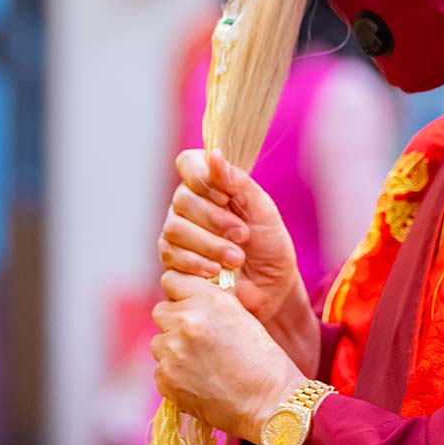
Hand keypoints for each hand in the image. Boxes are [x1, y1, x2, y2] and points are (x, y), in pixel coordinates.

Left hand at [152, 272, 304, 442]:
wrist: (268, 401)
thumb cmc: (262, 358)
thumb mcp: (240, 315)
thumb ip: (210, 301)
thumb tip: (187, 295)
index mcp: (206, 300)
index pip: (171, 280)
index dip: (180, 293)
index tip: (189, 303)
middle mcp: (185, 322)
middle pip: (161, 311)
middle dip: (174, 321)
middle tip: (198, 336)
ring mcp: (172, 352)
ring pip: (158, 342)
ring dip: (173, 348)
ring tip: (201, 361)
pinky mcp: (165, 379)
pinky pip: (160, 369)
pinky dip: (174, 373)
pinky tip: (199, 379)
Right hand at [161, 149, 319, 372]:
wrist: (272, 290)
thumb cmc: (269, 246)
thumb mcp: (263, 210)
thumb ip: (238, 182)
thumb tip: (214, 155)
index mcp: (211, 186)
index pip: (188, 163)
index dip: (202, 177)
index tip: (226, 195)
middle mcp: (189, 207)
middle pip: (182, 199)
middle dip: (215, 219)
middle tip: (243, 235)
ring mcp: (178, 236)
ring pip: (174, 229)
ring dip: (210, 244)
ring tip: (237, 258)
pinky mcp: (174, 264)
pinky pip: (171, 257)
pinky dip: (197, 264)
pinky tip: (216, 272)